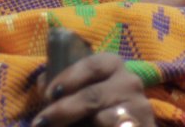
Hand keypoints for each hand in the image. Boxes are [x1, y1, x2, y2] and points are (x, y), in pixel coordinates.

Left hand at [35, 53, 154, 126]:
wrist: (127, 125)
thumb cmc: (103, 106)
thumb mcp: (84, 92)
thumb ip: (64, 85)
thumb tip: (42, 82)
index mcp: (113, 66)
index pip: (92, 65)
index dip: (68, 78)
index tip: (49, 94)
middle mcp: (129, 82)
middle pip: (92, 96)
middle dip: (63, 111)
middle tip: (40, 124)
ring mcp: (139, 106)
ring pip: (102, 118)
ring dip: (79, 126)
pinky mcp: (144, 125)